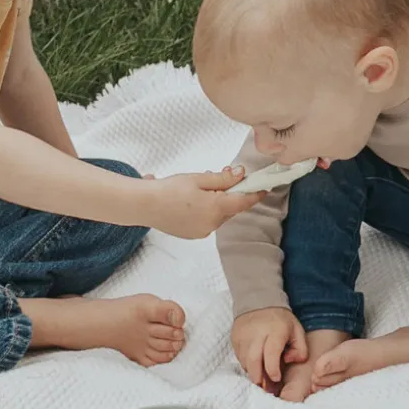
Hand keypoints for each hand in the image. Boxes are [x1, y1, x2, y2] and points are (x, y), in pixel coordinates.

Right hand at [144, 167, 265, 238]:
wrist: (144, 205)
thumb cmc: (169, 190)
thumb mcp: (199, 179)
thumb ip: (223, 179)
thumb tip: (241, 175)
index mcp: (217, 209)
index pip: (244, 201)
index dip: (255, 193)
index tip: (264, 186)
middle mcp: (213, 224)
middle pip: (231, 207)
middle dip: (231, 192)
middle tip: (225, 174)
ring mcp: (203, 231)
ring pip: (220, 214)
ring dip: (218, 201)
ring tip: (203, 186)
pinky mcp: (193, 234)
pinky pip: (208, 220)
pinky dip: (208, 209)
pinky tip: (194, 199)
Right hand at [231, 308, 308, 386]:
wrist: (258, 301)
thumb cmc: (281, 320)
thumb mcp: (297, 330)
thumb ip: (300, 349)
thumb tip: (289, 361)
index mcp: (275, 330)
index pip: (271, 353)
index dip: (272, 370)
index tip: (276, 378)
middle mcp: (257, 333)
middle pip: (253, 360)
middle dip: (258, 377)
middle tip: (265, 387)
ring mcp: (243, 335)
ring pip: (244, 361)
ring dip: (253, 372)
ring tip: (261, 377)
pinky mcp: (235, 338)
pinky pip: (239, 357)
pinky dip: (247, 364)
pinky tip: (255, 365)